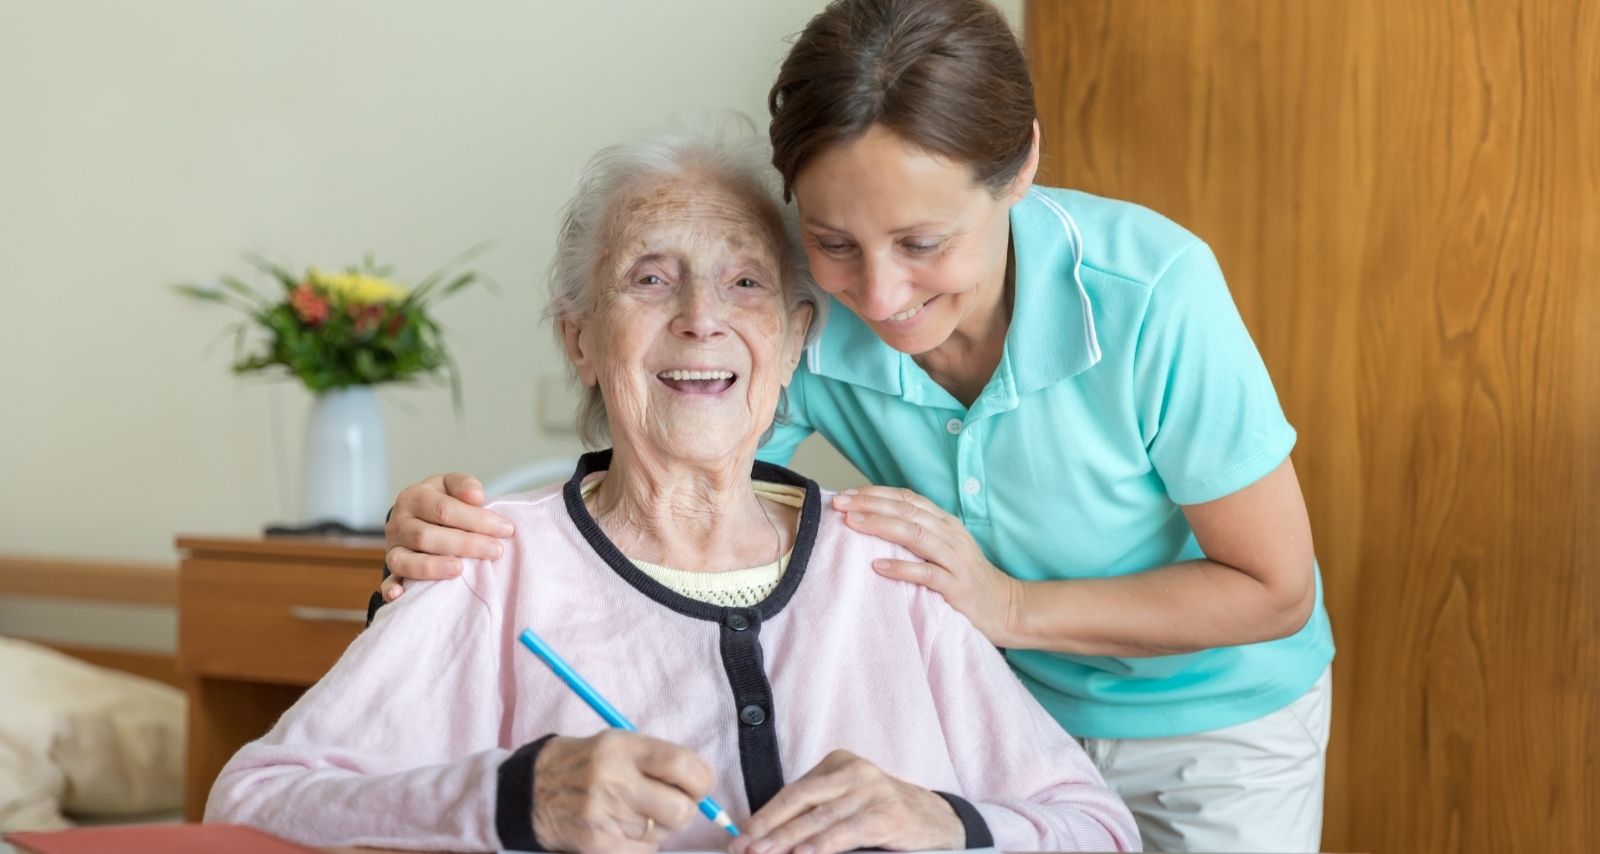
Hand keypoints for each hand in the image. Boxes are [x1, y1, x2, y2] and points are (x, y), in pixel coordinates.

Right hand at [380, 473, 513, 602]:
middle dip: (465, 544)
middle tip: (496, 551)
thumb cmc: (441, 502)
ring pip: (406, 560)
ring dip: (433, 567)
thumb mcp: (451, 486)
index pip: (444, 509)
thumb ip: (464, 486)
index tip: (505, 529)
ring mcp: (393, 548)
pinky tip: (400, 595)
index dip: (477, 520)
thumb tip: (477, 497)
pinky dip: (392, 589)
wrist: (417, 517)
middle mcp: (398, 524)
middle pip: (427, 536)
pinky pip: (389, 582)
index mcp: (414, 498)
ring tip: (460, 570)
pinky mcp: (393, 570)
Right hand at [532, 731, 713, 853]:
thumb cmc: (586, 764)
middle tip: (673, 804)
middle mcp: (614, 780)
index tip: (701, 785)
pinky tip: (625, 830)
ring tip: (637, 813)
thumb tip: (704, 784)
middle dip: (686, 810)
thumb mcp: (619, 743)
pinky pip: (645, 852)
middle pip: (681, 809)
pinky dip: (643, 845)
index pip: (681, 764)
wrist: (532, 790)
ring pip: (664, 835)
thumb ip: (660, 759)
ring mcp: (605, 815)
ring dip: (661, 828)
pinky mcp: (598, 844)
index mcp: (623, 748)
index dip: (703, 779)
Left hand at [730, 750, 963, 853]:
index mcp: (839, 763)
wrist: (939, 822)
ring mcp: (872, 791)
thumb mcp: (849, 802)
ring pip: (819, 818)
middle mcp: (854, 772)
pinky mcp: (887, 815)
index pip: (793, 790)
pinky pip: (846, 831)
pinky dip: (822, 844)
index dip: (764, 815)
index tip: (742, 837)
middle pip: (801, 801)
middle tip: (745, 848)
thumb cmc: (884, 814)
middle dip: (768, 828)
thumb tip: (771, 836)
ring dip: (787, 840)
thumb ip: (816, 812)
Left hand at [832, 487, 1023, 644]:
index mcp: (946, 523)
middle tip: (840, 504)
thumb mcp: (945, 549)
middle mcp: (951, 535)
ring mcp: (956, 560)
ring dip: (881, 526)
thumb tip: (875, 523)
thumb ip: (918, 534)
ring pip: (916, 535)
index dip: (877, 493)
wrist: (1007, 607)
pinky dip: (901, 568)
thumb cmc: (967, 579)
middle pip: (907, 511)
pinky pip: (927, 574)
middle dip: (871, 504)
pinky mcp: (958, 587)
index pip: (908, 499)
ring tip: (852, 524)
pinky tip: (877, 566)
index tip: (847, 494)